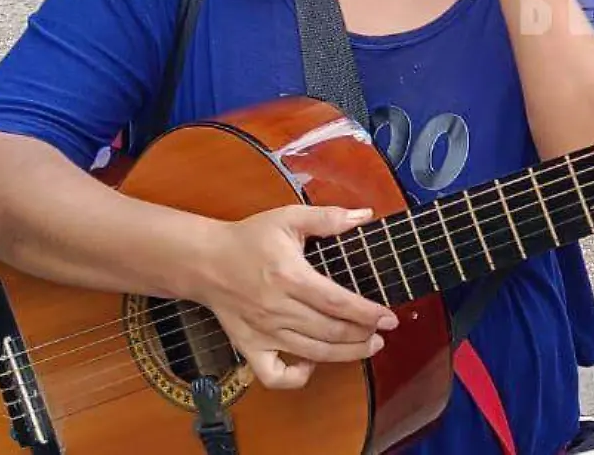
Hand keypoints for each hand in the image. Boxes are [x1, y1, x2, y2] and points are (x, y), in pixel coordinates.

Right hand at [195, 206, 397, 389]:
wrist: (203, 260)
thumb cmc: (249, 238)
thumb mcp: (288, 217)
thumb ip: (328, 217)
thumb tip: (365, 215)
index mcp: (290, 277)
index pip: (338, 303)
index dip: (368, 314)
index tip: (390, 319)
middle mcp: (277, 309)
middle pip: (330, 332)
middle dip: (363, 336)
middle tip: (382, 333)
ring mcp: (262, 332)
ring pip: (311, 353)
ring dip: (345, 355)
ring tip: (367, 347)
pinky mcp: (248, 347)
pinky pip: (273, 375)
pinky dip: (295, 378)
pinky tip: (312, 365)